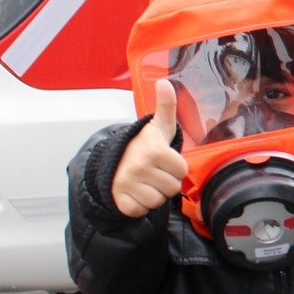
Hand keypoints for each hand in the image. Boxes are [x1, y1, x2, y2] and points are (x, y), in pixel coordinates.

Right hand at [111, 79, 189, 217]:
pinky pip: (141, 211)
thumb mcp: (158, 126)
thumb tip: (165, 82)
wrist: (110, 160)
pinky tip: (136, 192)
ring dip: (154, 194)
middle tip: (154, 171)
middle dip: (166, 181)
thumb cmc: (141, 145)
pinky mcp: (120, 200)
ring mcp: (128, 185)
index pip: (182, 171)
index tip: (164, 160)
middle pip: (172, 189)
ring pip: (157, 202)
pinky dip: (140, 205)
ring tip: (145, 181)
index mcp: (154, 151)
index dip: (176, 167)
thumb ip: (166, 106)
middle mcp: (139, 168)